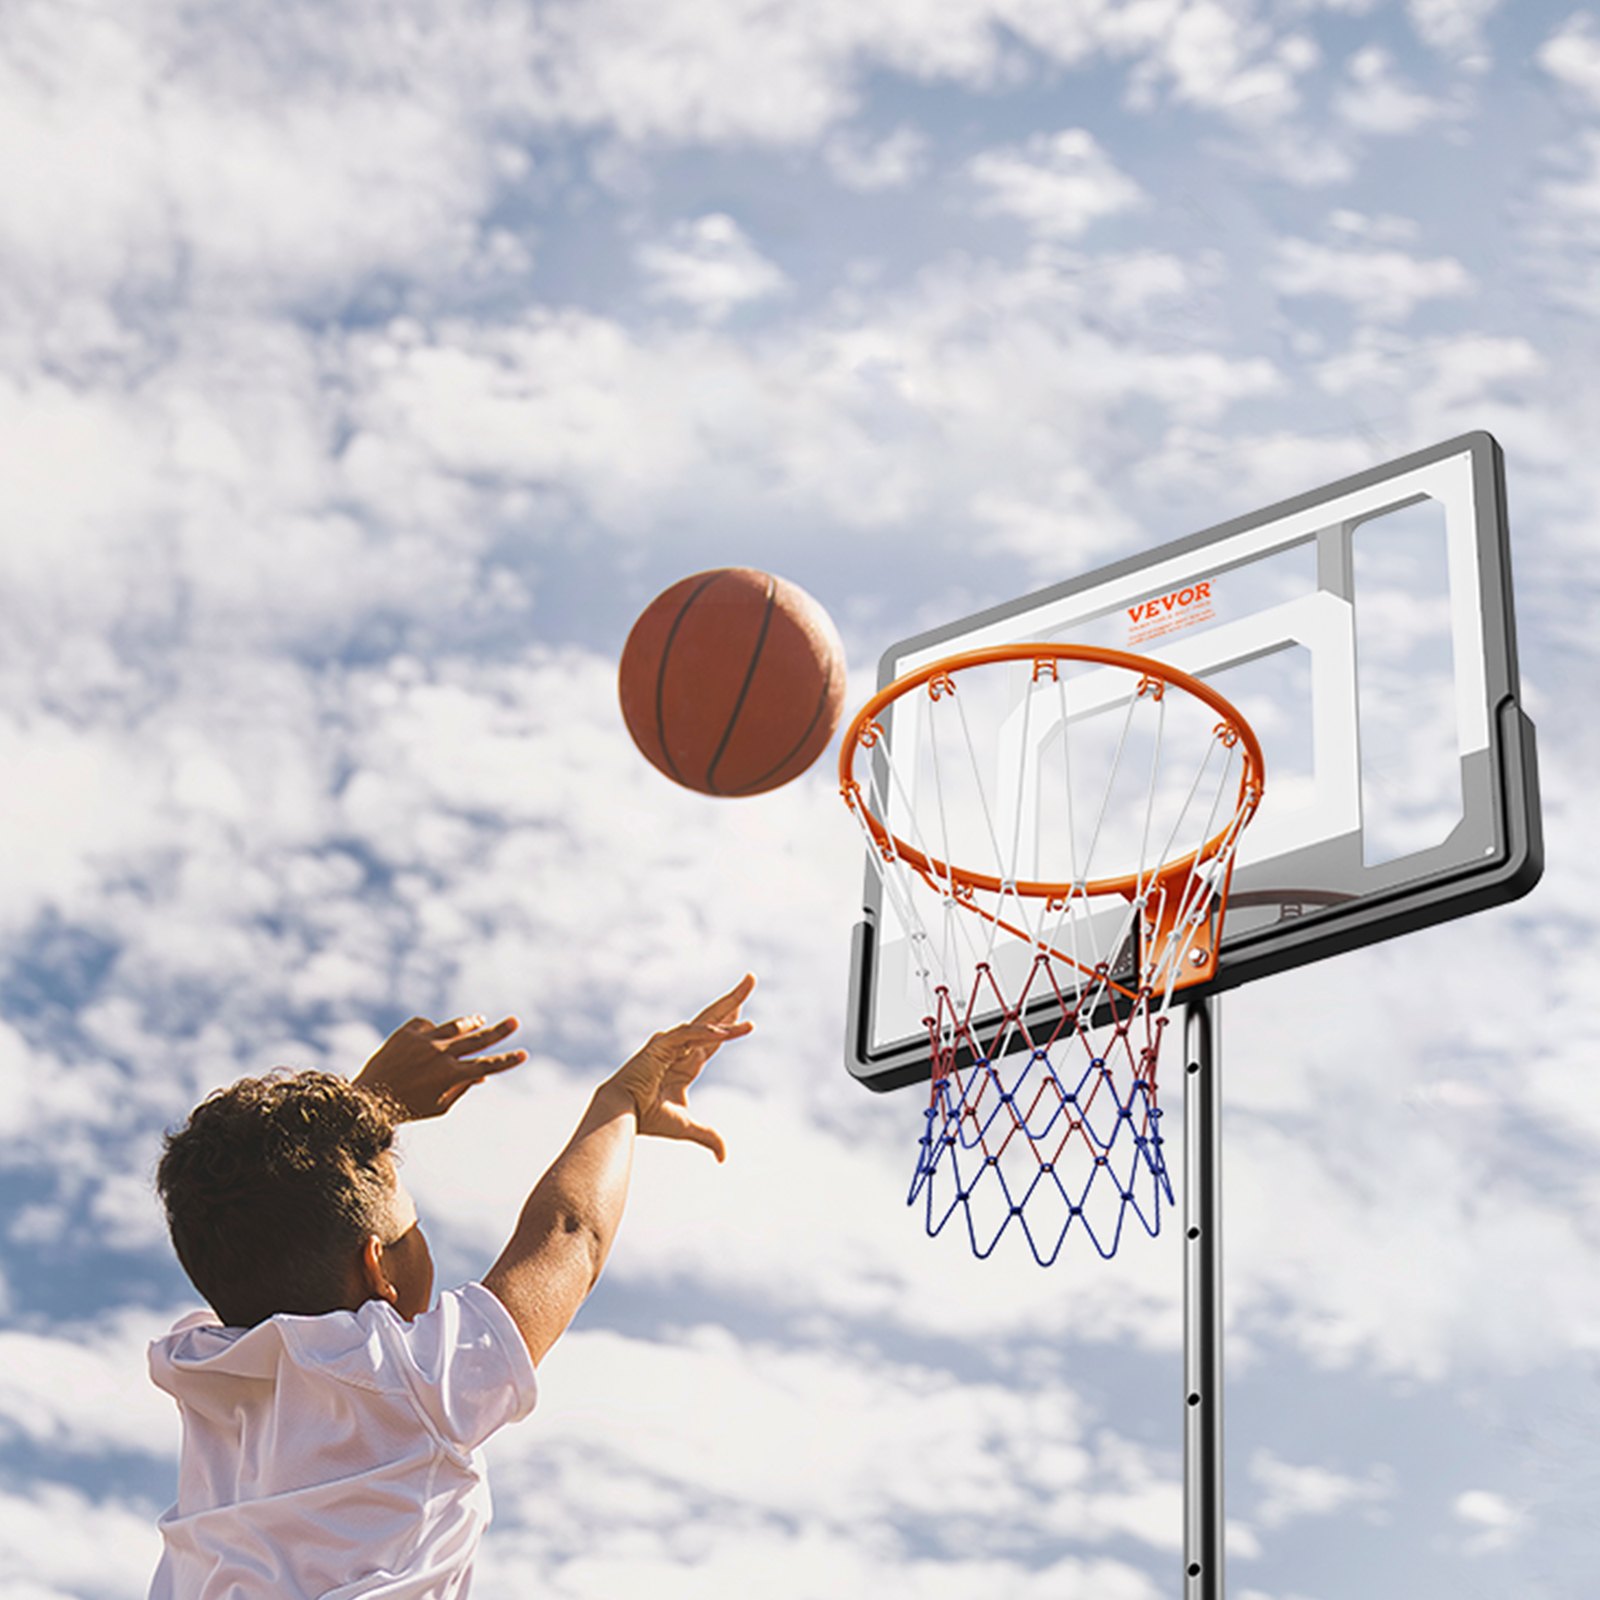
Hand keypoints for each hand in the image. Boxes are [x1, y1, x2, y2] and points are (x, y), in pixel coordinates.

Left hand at [355, 1014, 527, 1120]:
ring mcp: (424, 1041)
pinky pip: (427, 1024)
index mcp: (450, 1075)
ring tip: (480, 1020)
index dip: (507, 1060)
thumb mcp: (439, 1107)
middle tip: (514, 1022)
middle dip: (499, 1031)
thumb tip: (481, 1076)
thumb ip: (461, 1089)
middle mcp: (440, 1054)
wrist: (367, 1099)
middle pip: (478, 1039)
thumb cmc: (407, 1108)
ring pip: (455, 1026)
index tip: (523, 1054)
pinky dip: (433, 1030)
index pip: (487, 1065)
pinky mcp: (407, 1032)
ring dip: (470, 1023)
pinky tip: (433, 1035)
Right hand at [605, 975, 754, 1161]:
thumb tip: (724, 1157)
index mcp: (685, 1062)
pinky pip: (691, 1034)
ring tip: (748, 987)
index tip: (746, 1013)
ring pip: (707, 1021)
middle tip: (751, 978)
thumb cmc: (646, 1117)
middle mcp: (680, 1047)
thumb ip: (708, 1136)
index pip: (714, 1039)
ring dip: (729, 1006)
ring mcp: (671, 1043)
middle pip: (714, 1019)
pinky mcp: (661, 1045)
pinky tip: (729, 1030)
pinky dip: (709, 1032)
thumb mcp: (686, 1127)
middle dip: (734, 999)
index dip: (730, 1025)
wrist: (620, 1115)